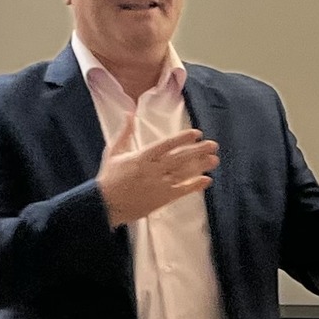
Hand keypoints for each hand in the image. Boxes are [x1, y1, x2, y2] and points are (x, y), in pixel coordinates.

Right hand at [96, 112, 217, 225]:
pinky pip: (181, 191)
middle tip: (214, 145)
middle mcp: (152, 169)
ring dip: (200, 166)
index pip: (167, 144)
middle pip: (180, 158)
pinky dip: (195, 185)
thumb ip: (125, 132)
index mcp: (142, 157)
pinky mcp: (161, 199)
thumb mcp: (114, 152)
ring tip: (214, 160)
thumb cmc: (108, 177)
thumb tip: (129, 113)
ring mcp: (158, 185)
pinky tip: (207, 180)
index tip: (197, 134)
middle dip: (198, 151)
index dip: (183, 138)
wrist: (104, 205)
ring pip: (183, 173)